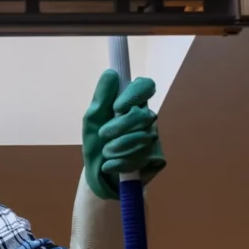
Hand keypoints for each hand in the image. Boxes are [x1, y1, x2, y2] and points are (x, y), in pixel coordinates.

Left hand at [81, 69, 166, 199]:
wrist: (97, 175)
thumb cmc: (96, 143)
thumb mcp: (92, 120)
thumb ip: (101, 98)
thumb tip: (110, 73)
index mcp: (132, 105)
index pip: (146, 86)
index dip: (135, 94)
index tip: (117, 106)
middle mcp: (146, 120)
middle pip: (143, 114)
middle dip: (119, 127)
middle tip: (104, 135)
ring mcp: (154, 139)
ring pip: (143, 138)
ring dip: (118, 147)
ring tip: (106, 152)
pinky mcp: (157, 160)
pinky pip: (144, 158)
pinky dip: (122, 163)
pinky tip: (111, 165)